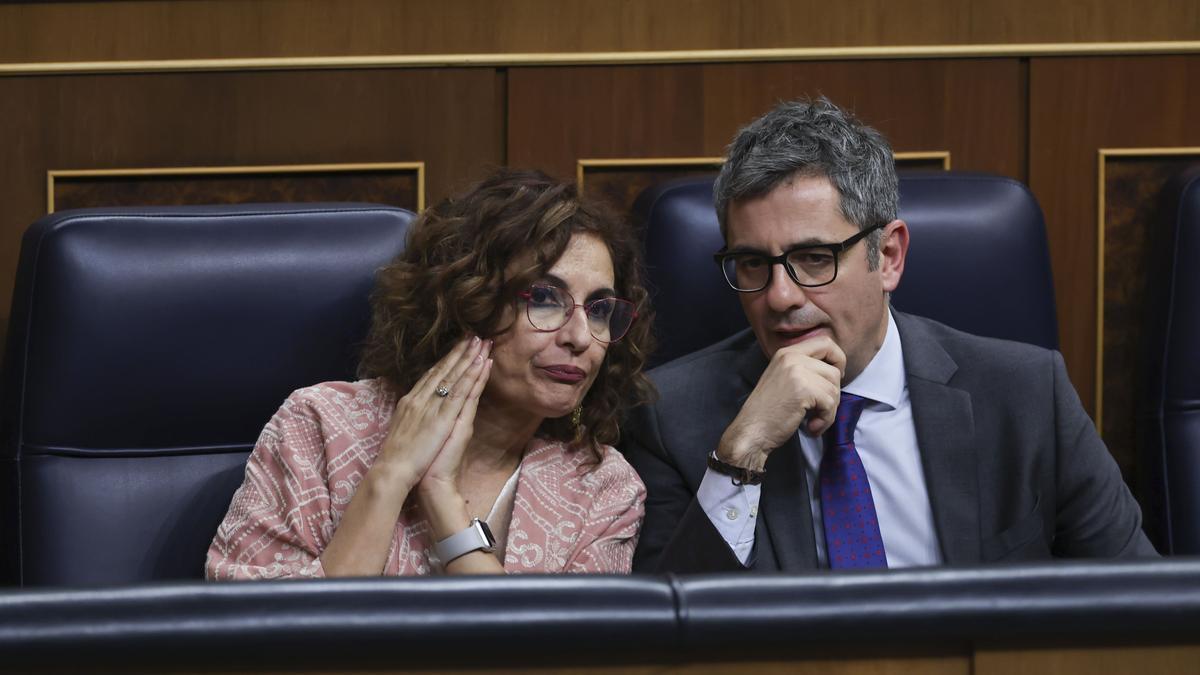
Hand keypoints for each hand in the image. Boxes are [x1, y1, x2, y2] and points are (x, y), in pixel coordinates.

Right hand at [374, 336, 491, 493]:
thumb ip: (411, 416)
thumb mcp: (402, 429)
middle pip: (443, 369)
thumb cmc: (398, 457)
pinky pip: (461, 390)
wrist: (393, 470)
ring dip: (469, 357)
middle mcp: (421, 397)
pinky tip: (482, 362)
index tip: (456, 347)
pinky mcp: (443, 416)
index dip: (445, 360)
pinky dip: (472, 375)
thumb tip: (416, 409)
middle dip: (459, 351)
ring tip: (481, 341)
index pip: (431, 375)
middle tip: (473, 334)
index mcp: (411, 401)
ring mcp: (432, 405)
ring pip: (454, 375)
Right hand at [716, 336, 844, 469]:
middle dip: (833, 392)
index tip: (830, 381)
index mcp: (787, 352)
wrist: (751, 431)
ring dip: (829, 410)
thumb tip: (836, 370)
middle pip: (834, 369)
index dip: (837, 360)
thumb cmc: (768, 412)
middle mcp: (792, 357)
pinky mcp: (803, 389)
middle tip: (820, 408)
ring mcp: (797, 371)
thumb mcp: (784, 379)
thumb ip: (804, 370)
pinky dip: (825, 420)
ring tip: (813, 421)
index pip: (826, 343)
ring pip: (834, 388)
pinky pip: (830, 404)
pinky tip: (811, 427)